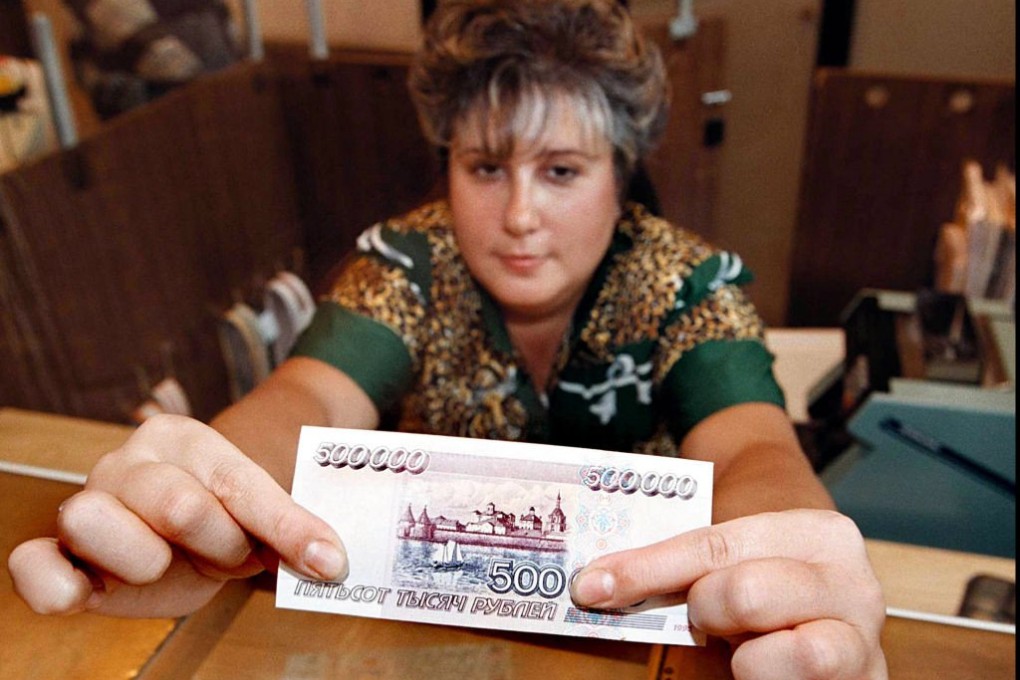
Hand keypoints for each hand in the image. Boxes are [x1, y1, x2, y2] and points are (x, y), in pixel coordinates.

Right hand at [8, 414, 347, 617]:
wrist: (178, 536)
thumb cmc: (219, 522)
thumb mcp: (258, 518)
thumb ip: (289, 532)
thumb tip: (331, 564)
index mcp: (183, 438)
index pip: (237, 483)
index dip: (283, 528)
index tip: (328, 563)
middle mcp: (128, 462)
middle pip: (178, 505)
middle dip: (219, 545)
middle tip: (231, 556)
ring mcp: (87, 504)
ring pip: (101, 525)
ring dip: (150, 563)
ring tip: (168, 564)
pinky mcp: (57, 553)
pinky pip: (33, 564)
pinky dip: (55, 584)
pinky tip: (87, 592)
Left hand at [570, 509, 887, 679]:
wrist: (827, 605)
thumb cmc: (769, 578)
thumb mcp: (734, 560)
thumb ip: (681, 567)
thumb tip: (596, 585)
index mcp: (820, 534)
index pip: (714, 546)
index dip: (646, 568)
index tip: (592, 586)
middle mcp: (855, 587)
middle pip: (746, 593)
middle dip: (708, 608)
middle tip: (706, 616)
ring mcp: (864, 646)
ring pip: (794, 655)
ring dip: (748, 659)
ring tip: (744, 648)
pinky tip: (756, 668)